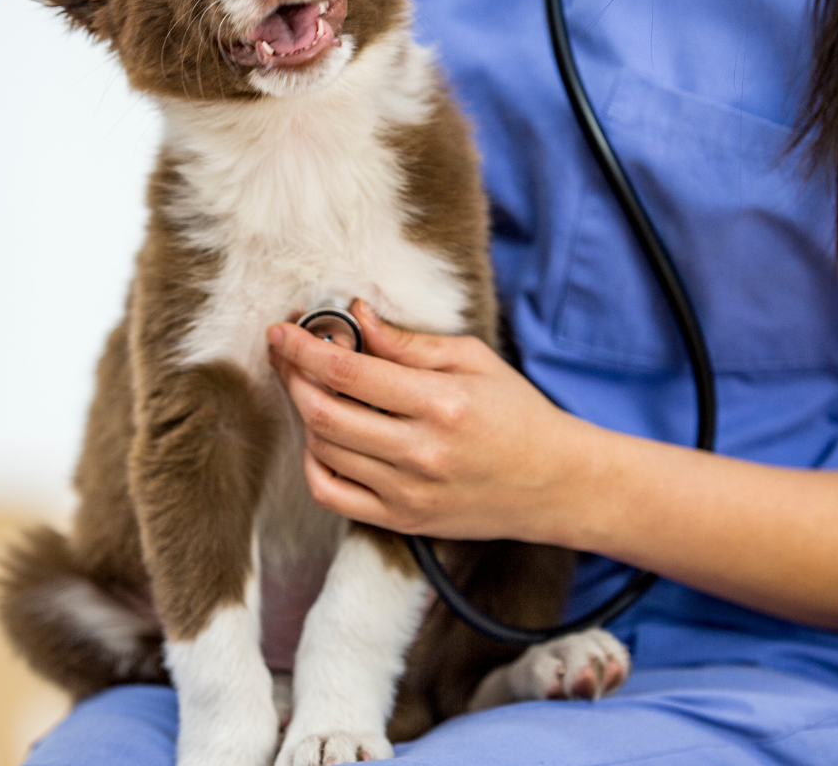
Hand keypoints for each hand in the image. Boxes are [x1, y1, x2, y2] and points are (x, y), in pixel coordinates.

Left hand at [266, 301, 588, 542]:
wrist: (555, 483)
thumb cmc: (517, 413)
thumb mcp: (474, 360)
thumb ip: (409, 343)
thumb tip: (357, 317)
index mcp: (441, 403)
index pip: (349, 372)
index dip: (304, 348)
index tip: (281, 328)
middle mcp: (421, 453)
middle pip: (324, 413)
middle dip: (292, 376)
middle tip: (286, 352)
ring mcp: (408, 493)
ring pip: (323, 451)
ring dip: (304, 414)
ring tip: (312, 387)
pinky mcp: (402, 521)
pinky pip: (332, 496)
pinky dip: (313, 463)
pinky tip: (323, 437)